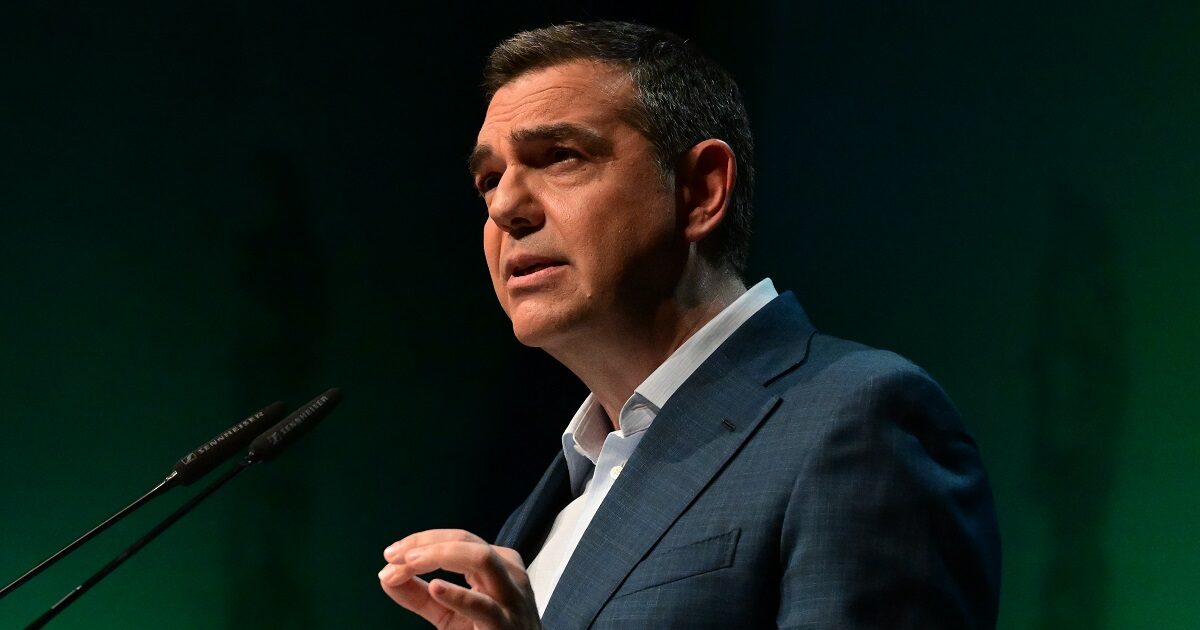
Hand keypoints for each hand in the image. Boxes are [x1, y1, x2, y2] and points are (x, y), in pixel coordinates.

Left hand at [379, 529, 540, 629]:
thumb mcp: (449, 614)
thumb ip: (419, 595)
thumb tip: (386, 576)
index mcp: (498, 563)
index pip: (458, 539)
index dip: (422, 541)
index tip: (391, 555)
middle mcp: (508, 573)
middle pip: (467, 541)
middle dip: (426, 544)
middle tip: (394, 556)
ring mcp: (510, 598)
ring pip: (482, 559)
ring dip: (440, 555)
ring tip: (410, 564)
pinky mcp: (505, 625)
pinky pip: (483, 606)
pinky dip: (458, 594)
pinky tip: (436, 588)